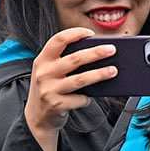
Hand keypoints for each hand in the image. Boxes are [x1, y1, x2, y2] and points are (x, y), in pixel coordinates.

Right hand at [24, 27, 116, 150]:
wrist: (36, 117)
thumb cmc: (49, 90)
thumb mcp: (50, 72)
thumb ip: (66, 62)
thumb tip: (97, 55)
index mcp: (42, 59)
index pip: (58, 40)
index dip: (75, 34)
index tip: (91, 33)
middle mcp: (44, 73)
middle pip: (74, 59)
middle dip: (96, 53)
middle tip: (112, 50)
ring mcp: (49, 89)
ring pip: (80, 79)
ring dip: (99, 74)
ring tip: (113, 71)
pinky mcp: (56, 105)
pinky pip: (79, 99)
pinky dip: (87, 98)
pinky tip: (91, 97)